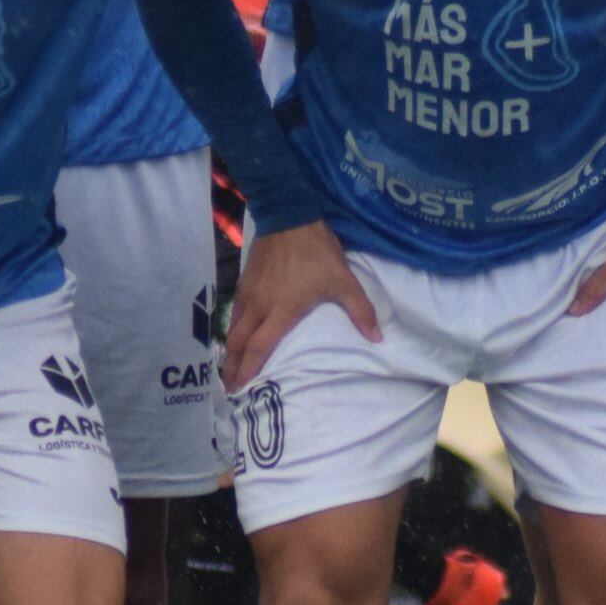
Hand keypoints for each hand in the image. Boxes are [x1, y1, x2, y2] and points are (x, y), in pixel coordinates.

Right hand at [225, 220, 378, 393]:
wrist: (289, 216)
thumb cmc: (316, 251)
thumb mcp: (343, 280)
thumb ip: (360, 311)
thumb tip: (377, 338)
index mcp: (281, 311)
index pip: (260, 347)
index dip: (249, 370)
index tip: (240, 388)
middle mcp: (259, 306)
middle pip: (238, 343)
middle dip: (232, 367)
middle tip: (228, 386)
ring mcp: (249, 292)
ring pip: (233, 327)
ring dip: (230, 349)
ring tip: (228, 366)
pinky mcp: (244, 280)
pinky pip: (235, 311)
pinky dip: (232, 328)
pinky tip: (235, 334)